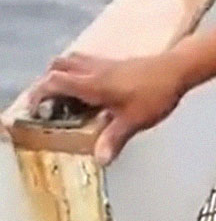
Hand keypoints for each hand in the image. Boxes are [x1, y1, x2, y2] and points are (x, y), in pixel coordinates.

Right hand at [27, 51, 187, 164]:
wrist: (176, 71)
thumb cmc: (155, 93)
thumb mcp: (134, 121)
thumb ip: (114, 139)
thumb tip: (100, 159)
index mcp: (94, 84)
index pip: (55, 82)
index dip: (40, 93)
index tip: (34, 106)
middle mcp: (95, 70)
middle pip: (58, 67)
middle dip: (48, 82)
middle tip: (50, 102)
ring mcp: (105, 64)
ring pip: (72, 62)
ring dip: (64, 75)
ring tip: (68, 97)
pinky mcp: (116, 64)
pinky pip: (88, 63)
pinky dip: (80, 74)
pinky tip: (92, 91)